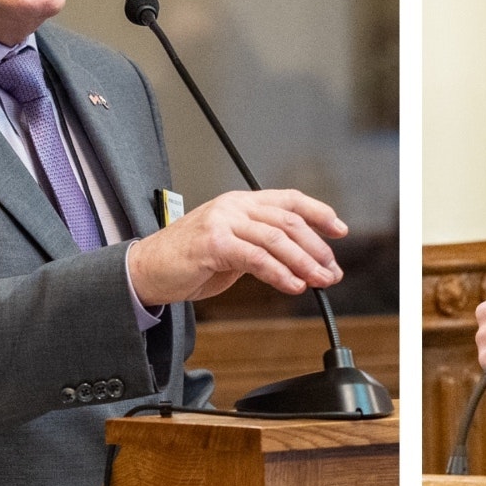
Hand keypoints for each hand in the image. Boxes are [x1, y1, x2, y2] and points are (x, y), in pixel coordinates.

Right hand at [125, 189, 345, 304]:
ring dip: (305, 262)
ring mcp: (223, 222)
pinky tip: (294, 285)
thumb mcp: (231, 247)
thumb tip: (300, 260)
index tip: (340, 230)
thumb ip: (260, 245)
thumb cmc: (187, 261)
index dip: (319, 212)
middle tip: (332, 270)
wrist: (146, 271)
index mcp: (240, 202)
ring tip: (321, 280)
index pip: (289, 200)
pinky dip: (280, 273)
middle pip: (289, 221)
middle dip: (317, 247)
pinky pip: (257, 258)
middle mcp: (234, 206)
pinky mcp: (213, 243)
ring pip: (277, 239)